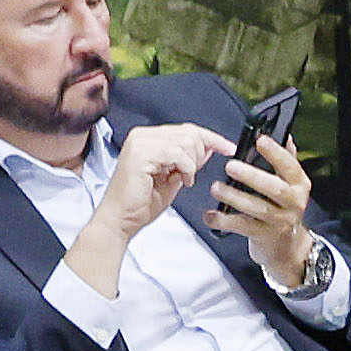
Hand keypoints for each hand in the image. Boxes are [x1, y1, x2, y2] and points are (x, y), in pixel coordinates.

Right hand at [70, 120, 230, 289]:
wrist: (121, 220)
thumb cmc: (141, 203)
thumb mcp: (173, 178)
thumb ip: (189, 161)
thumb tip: (209, 148)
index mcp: (147, 138)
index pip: (186, 130)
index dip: (211, 138)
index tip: (229, 148)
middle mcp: (142, 135)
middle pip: (189, 132)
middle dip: (200, 155)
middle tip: (192, 175)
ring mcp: (140, 142)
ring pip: (186, 142)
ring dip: (191, 164)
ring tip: (182, 179)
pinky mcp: (141, 154)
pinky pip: (177, 154)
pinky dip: (185, 169)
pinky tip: (179, 181)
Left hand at [192, 125, 324, 292]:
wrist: (287, 249)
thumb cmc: (284, 211)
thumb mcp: (291, 186)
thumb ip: (287, 162)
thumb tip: (285, 136)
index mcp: (299, 186)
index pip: (290, 166)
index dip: (276, 153)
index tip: (260, 140)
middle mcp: (293, 203)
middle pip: (274, 188)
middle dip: (252, 176)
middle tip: (231, 166)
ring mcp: (280, 221)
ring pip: (257, 208)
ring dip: (234, 197)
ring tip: (216, 188)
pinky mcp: (264, 236)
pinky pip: (242, 227)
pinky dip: (224, 220)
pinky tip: (210, 215)